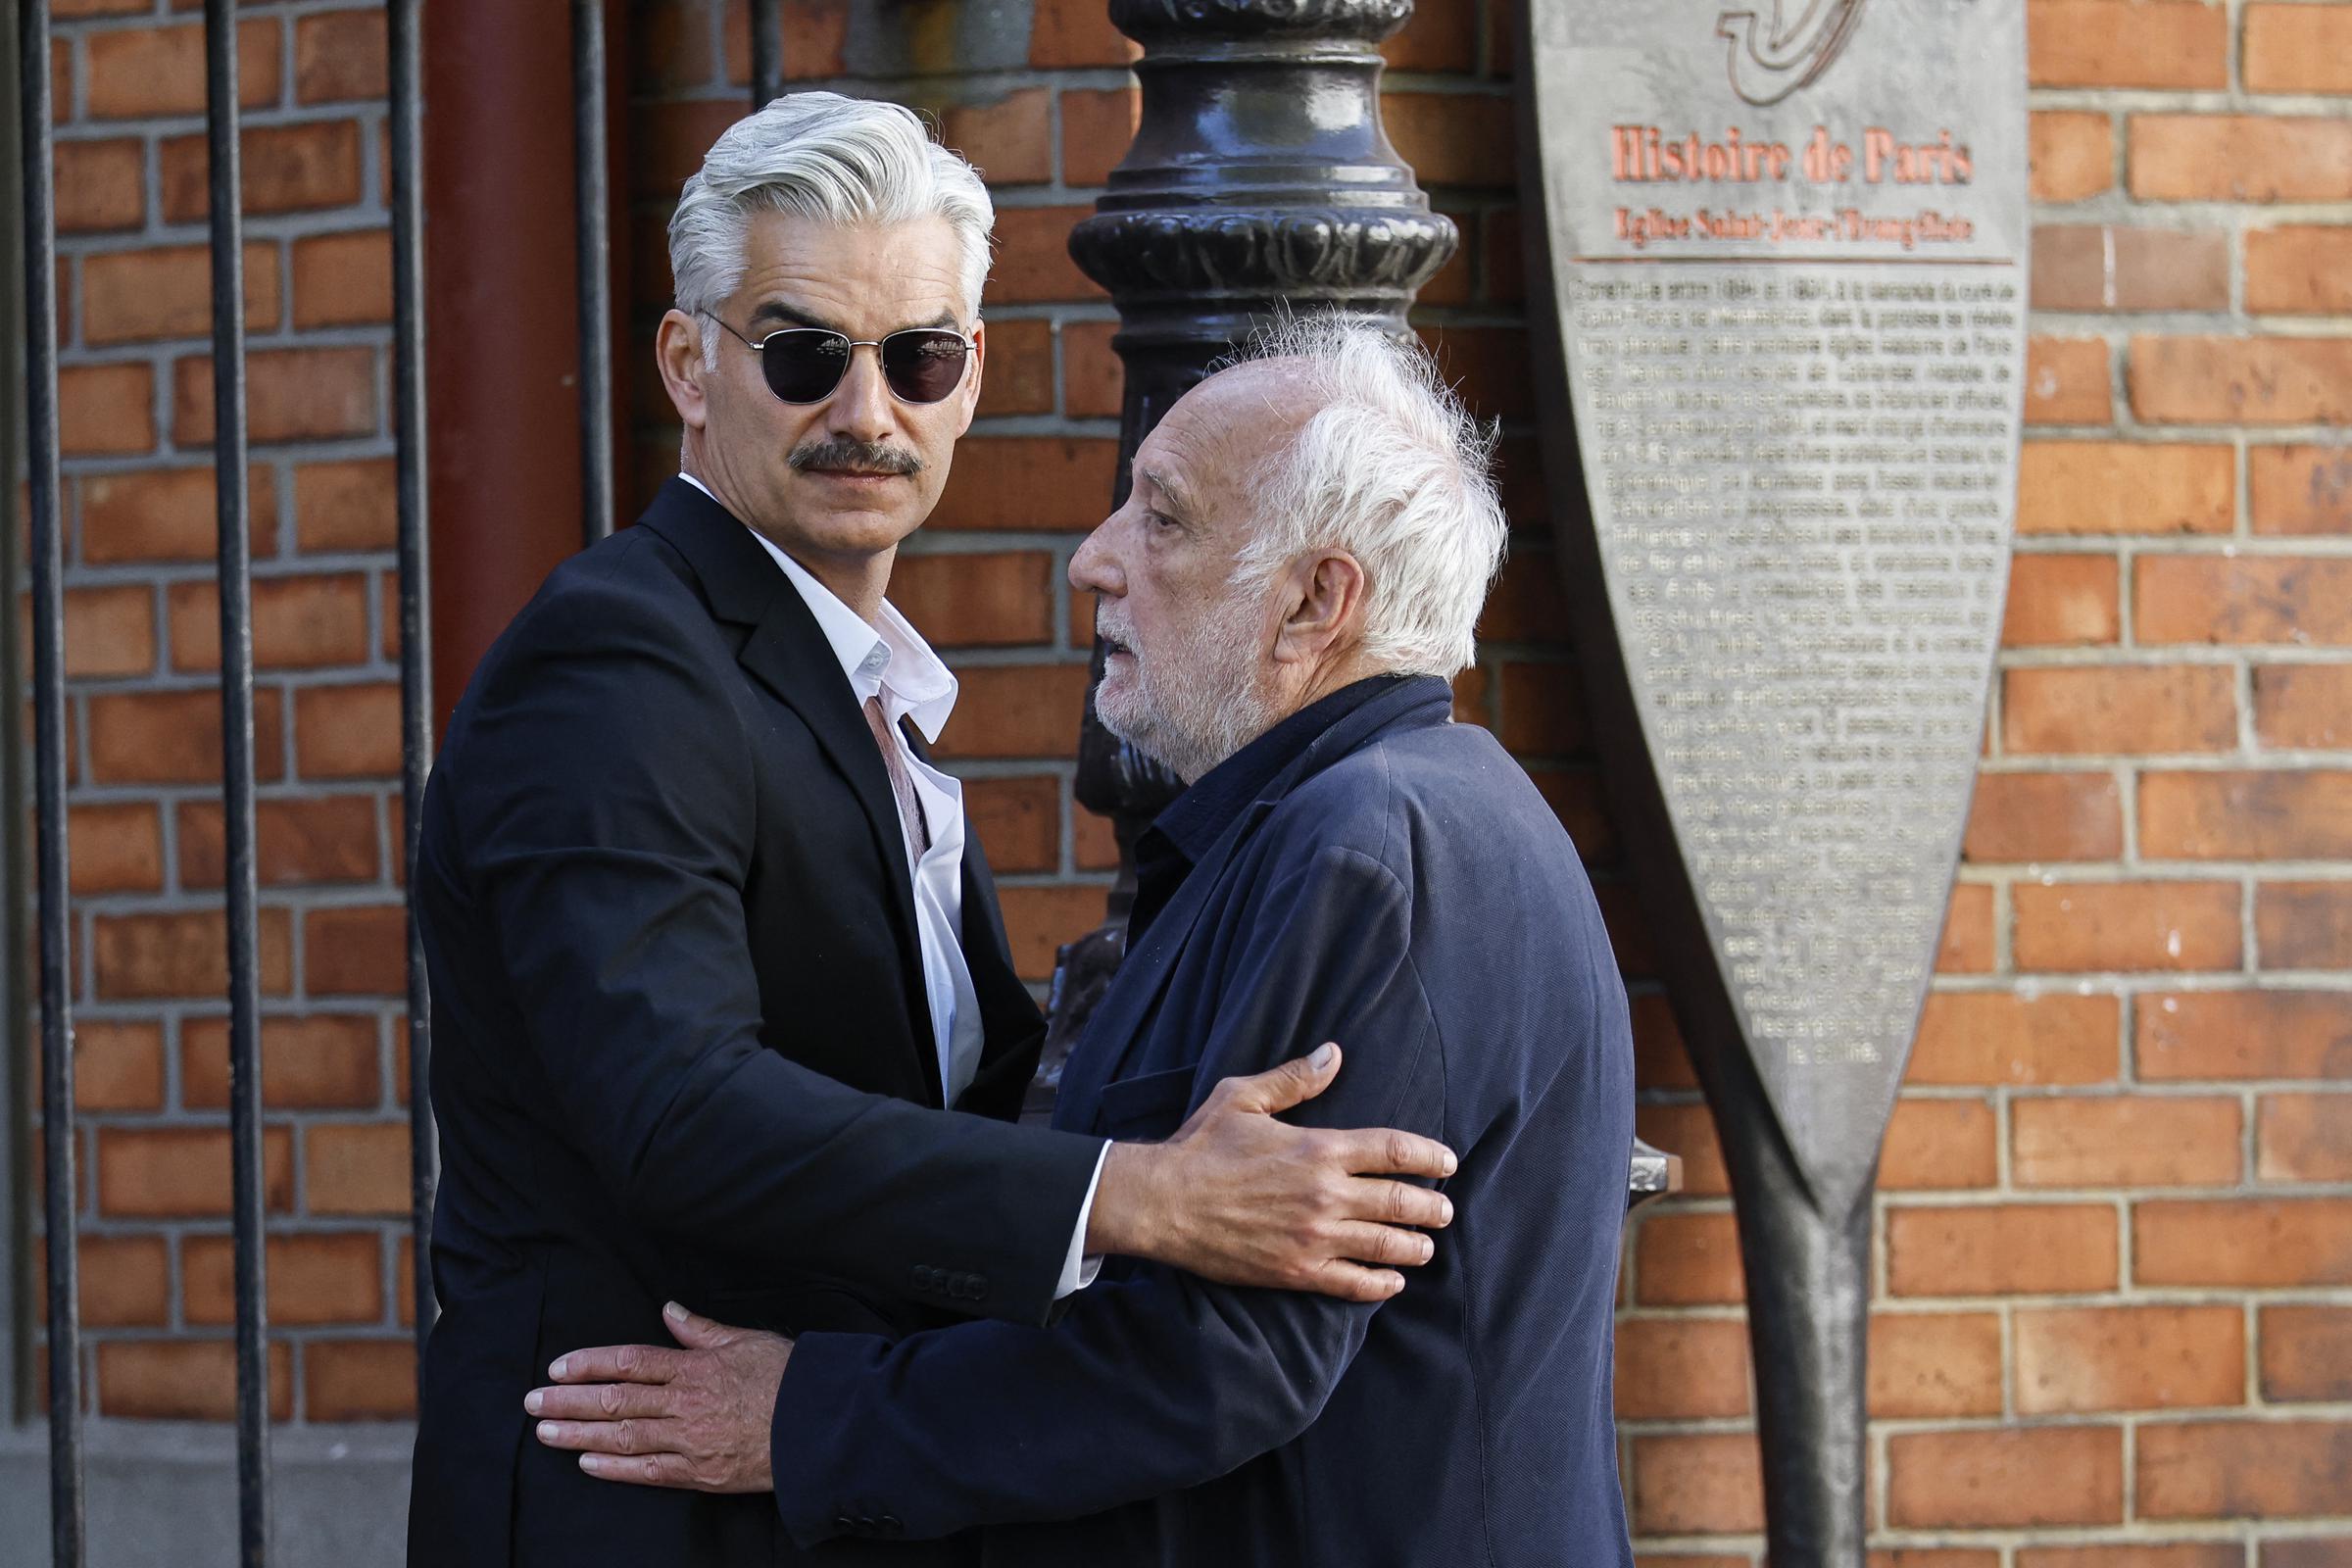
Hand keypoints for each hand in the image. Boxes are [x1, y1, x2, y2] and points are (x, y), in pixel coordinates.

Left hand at [527, 1301, 788, 1491]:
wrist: (819, 1426)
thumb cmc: (788, 1378)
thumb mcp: (746, 1341)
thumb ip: (702, 1329)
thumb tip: (669, 1309)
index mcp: (694, 1367)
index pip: (630, 1362)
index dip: (590, 1364)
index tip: (559, 1368)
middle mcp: (684, 1403)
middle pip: (615, 1400)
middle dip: (569, 1402)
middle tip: (532, 1403)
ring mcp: (689, 1441)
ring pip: (622, 1437)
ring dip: (579, 1435)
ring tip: (545, 1432)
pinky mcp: (700, 1473)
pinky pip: (648, 1472)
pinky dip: (615, 1469)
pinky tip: (587, 1465)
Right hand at [1089, 1043, 1457, 1302]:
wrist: (1162, 1203)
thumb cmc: (1201, 1146)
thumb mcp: (1244, 1097)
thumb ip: (1294, 1078)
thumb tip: (1333, 1052)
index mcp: (1320, 1148)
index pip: (1396, 1150)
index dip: (1431, 1156)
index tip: (1447, 1161)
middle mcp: (1326, 1194)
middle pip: (1402, 1201)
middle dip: (1432, 1206)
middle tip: (1445, 1209)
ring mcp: (1314, 1237)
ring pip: (1386, 1246)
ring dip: (1416, 1246)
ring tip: (1427, 1246)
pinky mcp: (1297, 1271)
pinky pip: (1354, 1284)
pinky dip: (1381, 1284)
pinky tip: (1392, 1282)